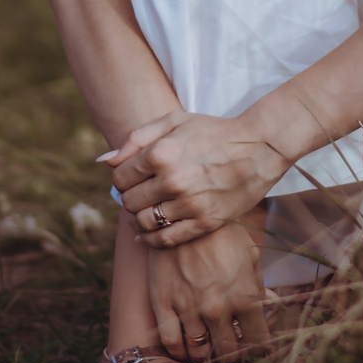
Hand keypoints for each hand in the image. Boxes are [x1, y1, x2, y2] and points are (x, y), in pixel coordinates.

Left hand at [103, 111, 291, 247]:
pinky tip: (150, 234)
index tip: (132, 177)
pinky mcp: (205, 222)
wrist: (259, 148)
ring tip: (146, 211)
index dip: (122, 178)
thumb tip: (104, 161)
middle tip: (140, 194)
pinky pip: (166, 239)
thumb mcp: (174, 122)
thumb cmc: (213, 132)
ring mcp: (189, 203)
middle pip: (129, 201)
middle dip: (129, 198)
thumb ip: (135, 138)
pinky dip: (152, 239)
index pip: (119, 177)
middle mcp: (172, 180)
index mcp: (161, 153)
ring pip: (144, 222)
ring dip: (138, 219)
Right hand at [145, 222, 267, 362]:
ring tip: (208, 351)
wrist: (184, 211)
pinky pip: (170, 341)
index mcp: (245, 297)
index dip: (259, 351)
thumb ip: (258, 286)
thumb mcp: (249, 255)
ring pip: (198, 351)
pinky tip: (183, 348)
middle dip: (233, 358)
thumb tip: (269, 307)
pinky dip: (177, 351)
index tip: (256, 352)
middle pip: (228, 353)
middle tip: (232, 354)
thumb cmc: (222, 232)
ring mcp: (188, 308)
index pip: (258, 342)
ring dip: (205, 356)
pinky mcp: (163, 302)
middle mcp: (217, 308)